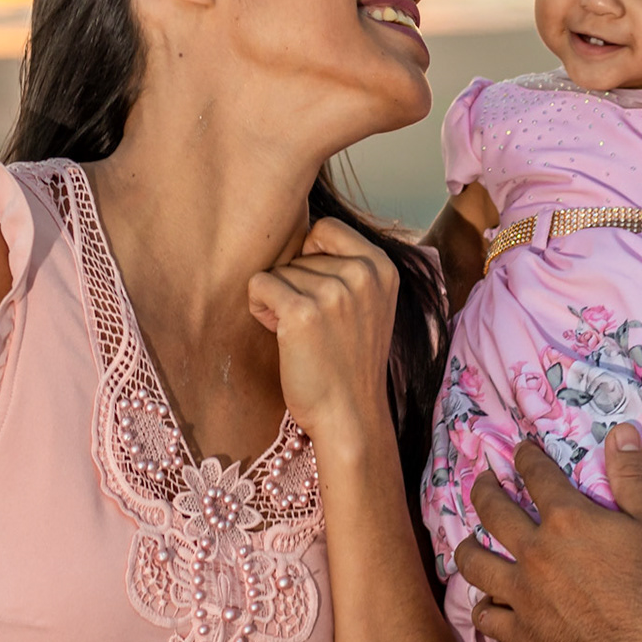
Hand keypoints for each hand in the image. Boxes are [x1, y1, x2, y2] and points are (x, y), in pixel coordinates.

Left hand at [248, 217, 397, 455]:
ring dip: (278, 299)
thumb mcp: (370, 304)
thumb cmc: (351, 361)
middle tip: (312, 323)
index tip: (315, 287)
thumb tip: (301, 232)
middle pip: (299, 253)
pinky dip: (260, 308)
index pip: (327, 227)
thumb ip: (349, 268)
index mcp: (382, 267)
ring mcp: (333, 292)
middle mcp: (362, 274)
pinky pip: (259, 285)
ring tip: (301, 334)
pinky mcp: (302, 312)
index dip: (310, 254)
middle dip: (295, 283)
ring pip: (278, 271)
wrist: (350, 414)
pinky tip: (279, 333)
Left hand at [453, 425, 641, 641]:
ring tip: (469, 544)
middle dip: (484, 490)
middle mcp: (535, 552)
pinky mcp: (523, 633)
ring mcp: (523, 595)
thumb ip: (632, 475)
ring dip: (469, 550)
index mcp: (565, 520)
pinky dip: (487, 610)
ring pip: (476, 566)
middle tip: (483, 482)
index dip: (526, 457)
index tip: (521, 450)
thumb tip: (622, 431)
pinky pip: (489, 619)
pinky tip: (489, 605)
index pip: (536, 475)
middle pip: (493, 512)